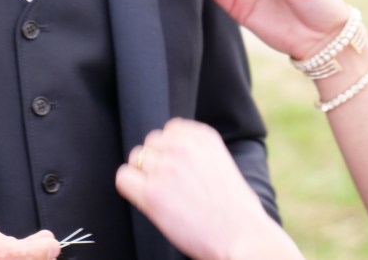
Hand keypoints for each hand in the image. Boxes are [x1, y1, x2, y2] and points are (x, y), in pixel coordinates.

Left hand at [116, 119, 300, 259]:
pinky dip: (130, 188)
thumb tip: (169, 153)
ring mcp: (166, 168)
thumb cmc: (238, 212)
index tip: (179, 169)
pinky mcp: (151, 193)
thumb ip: (198, 153)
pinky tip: (145, 200)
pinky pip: (124, 178)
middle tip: (171, 186)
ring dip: (144, 175)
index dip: (170, 151)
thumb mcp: (223, 165)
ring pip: (136, 158)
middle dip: (156, 162)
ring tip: (164, 196)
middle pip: (151, 143)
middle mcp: (183, 147)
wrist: (244, 239)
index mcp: (204, 137)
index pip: (170, 129)